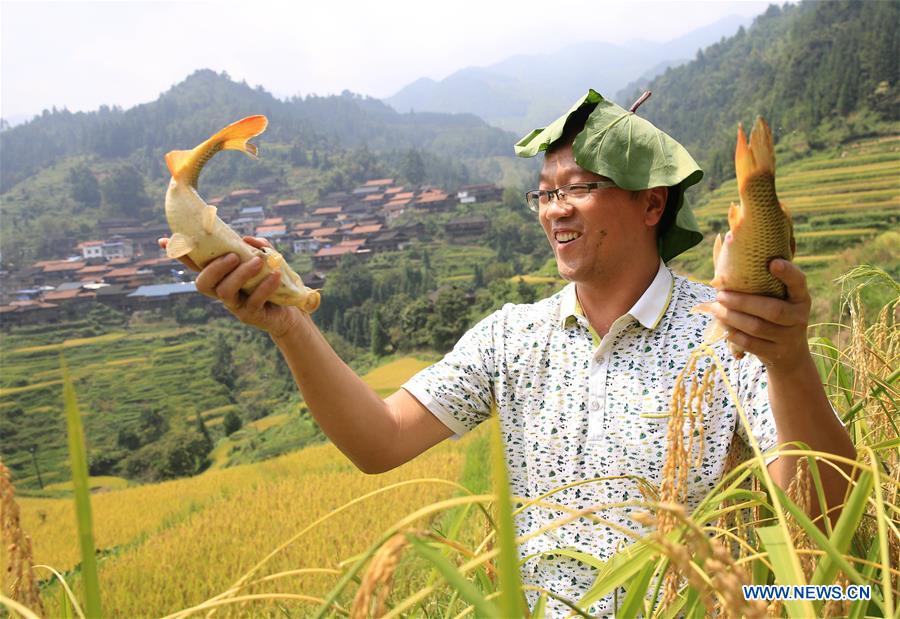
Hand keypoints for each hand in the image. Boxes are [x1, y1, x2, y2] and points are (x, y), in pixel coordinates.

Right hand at [157, 235, 301, 337]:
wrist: (288, 311)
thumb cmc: (272, 281)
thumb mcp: (267, 260)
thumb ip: (257, 247)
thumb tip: (246, 240)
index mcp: (220, 275)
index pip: (196, 264)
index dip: (179, 254)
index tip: (163, 240)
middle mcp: (221, 291)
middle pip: (203, 283)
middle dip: (214, 268)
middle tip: (233, 255)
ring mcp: (234, 305)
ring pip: (225, 292)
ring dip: (240, 274)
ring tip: (258, 261)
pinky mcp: (250, 315)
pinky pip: (253, 301)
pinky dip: (264, 286)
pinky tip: (275, 275)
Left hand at [708, 259, 811, 369]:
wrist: (790, 354)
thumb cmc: (775, 315)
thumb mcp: (777, 298)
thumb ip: (760, 279)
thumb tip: (727, 241)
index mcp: (800, 297)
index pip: (799, 282)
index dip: (787, 273)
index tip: (772, 262)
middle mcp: (798, 317)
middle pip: (772, 310)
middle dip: (743, 302)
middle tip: (720, 294)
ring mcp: (789, 337)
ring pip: (757, 327)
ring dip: (732, 317)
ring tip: (716, 309)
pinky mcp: (776, 353)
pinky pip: (751, 344)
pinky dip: (734, 335)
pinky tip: (723, 327)